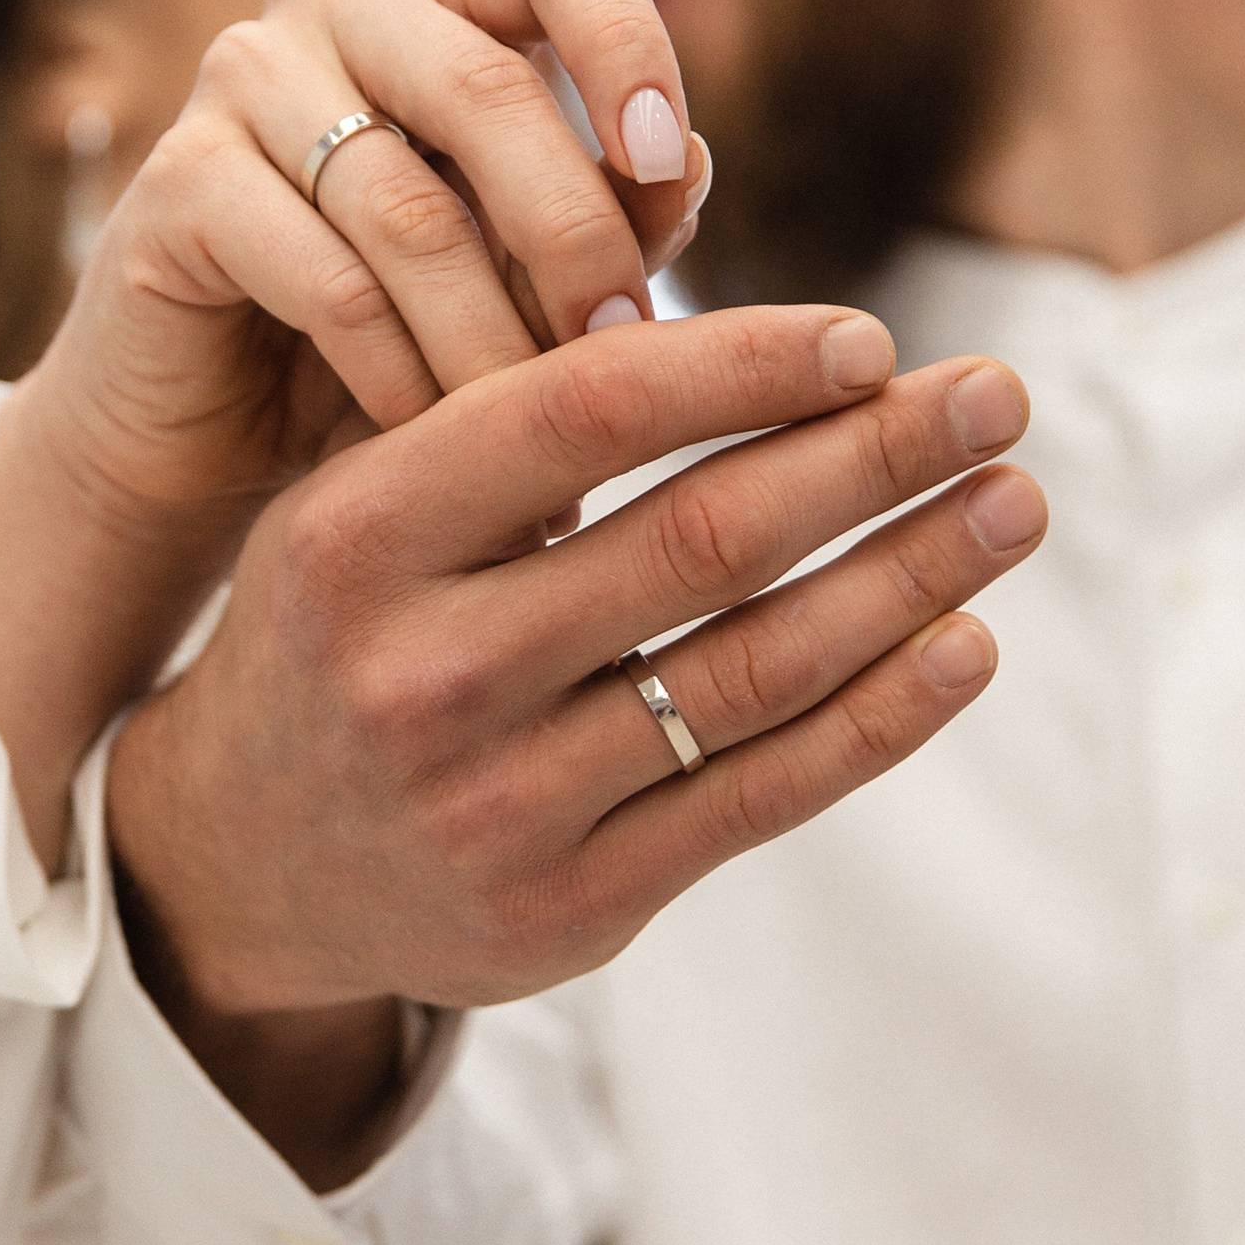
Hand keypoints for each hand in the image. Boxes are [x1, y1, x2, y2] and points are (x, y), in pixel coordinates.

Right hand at [33, 0, 708, 526]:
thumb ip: (609, 212)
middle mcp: (336, 3)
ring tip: (534, 433)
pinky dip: (394, 371)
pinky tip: (425, 435)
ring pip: (409, 208)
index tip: (664, 162)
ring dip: (489, 337)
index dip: (626, 40)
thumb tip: (688, 167)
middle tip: (620, 347)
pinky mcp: (174, 181)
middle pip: (488, 87)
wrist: (212, 425)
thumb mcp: (521, 267)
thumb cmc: (396, 328)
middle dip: (573, 235)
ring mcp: (242, 78)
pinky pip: (325, 279)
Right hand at [106, 303, 1042, 1172]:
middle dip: (876, 455)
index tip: (873, 334)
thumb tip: (764, 336)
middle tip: (1001, 392)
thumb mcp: (360, 504)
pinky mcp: (568, 910)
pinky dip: (879, 715)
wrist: (231, 862)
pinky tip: (964, 641)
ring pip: (754, 669)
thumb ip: (512, 425)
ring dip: (913, 576)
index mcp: (358, 537)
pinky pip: (759, 796)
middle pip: (700, 541)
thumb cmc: (340, 631)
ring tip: (1013, 504)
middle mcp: (422, 673)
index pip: (584, 417)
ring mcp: (497, 805)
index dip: (746, 365)